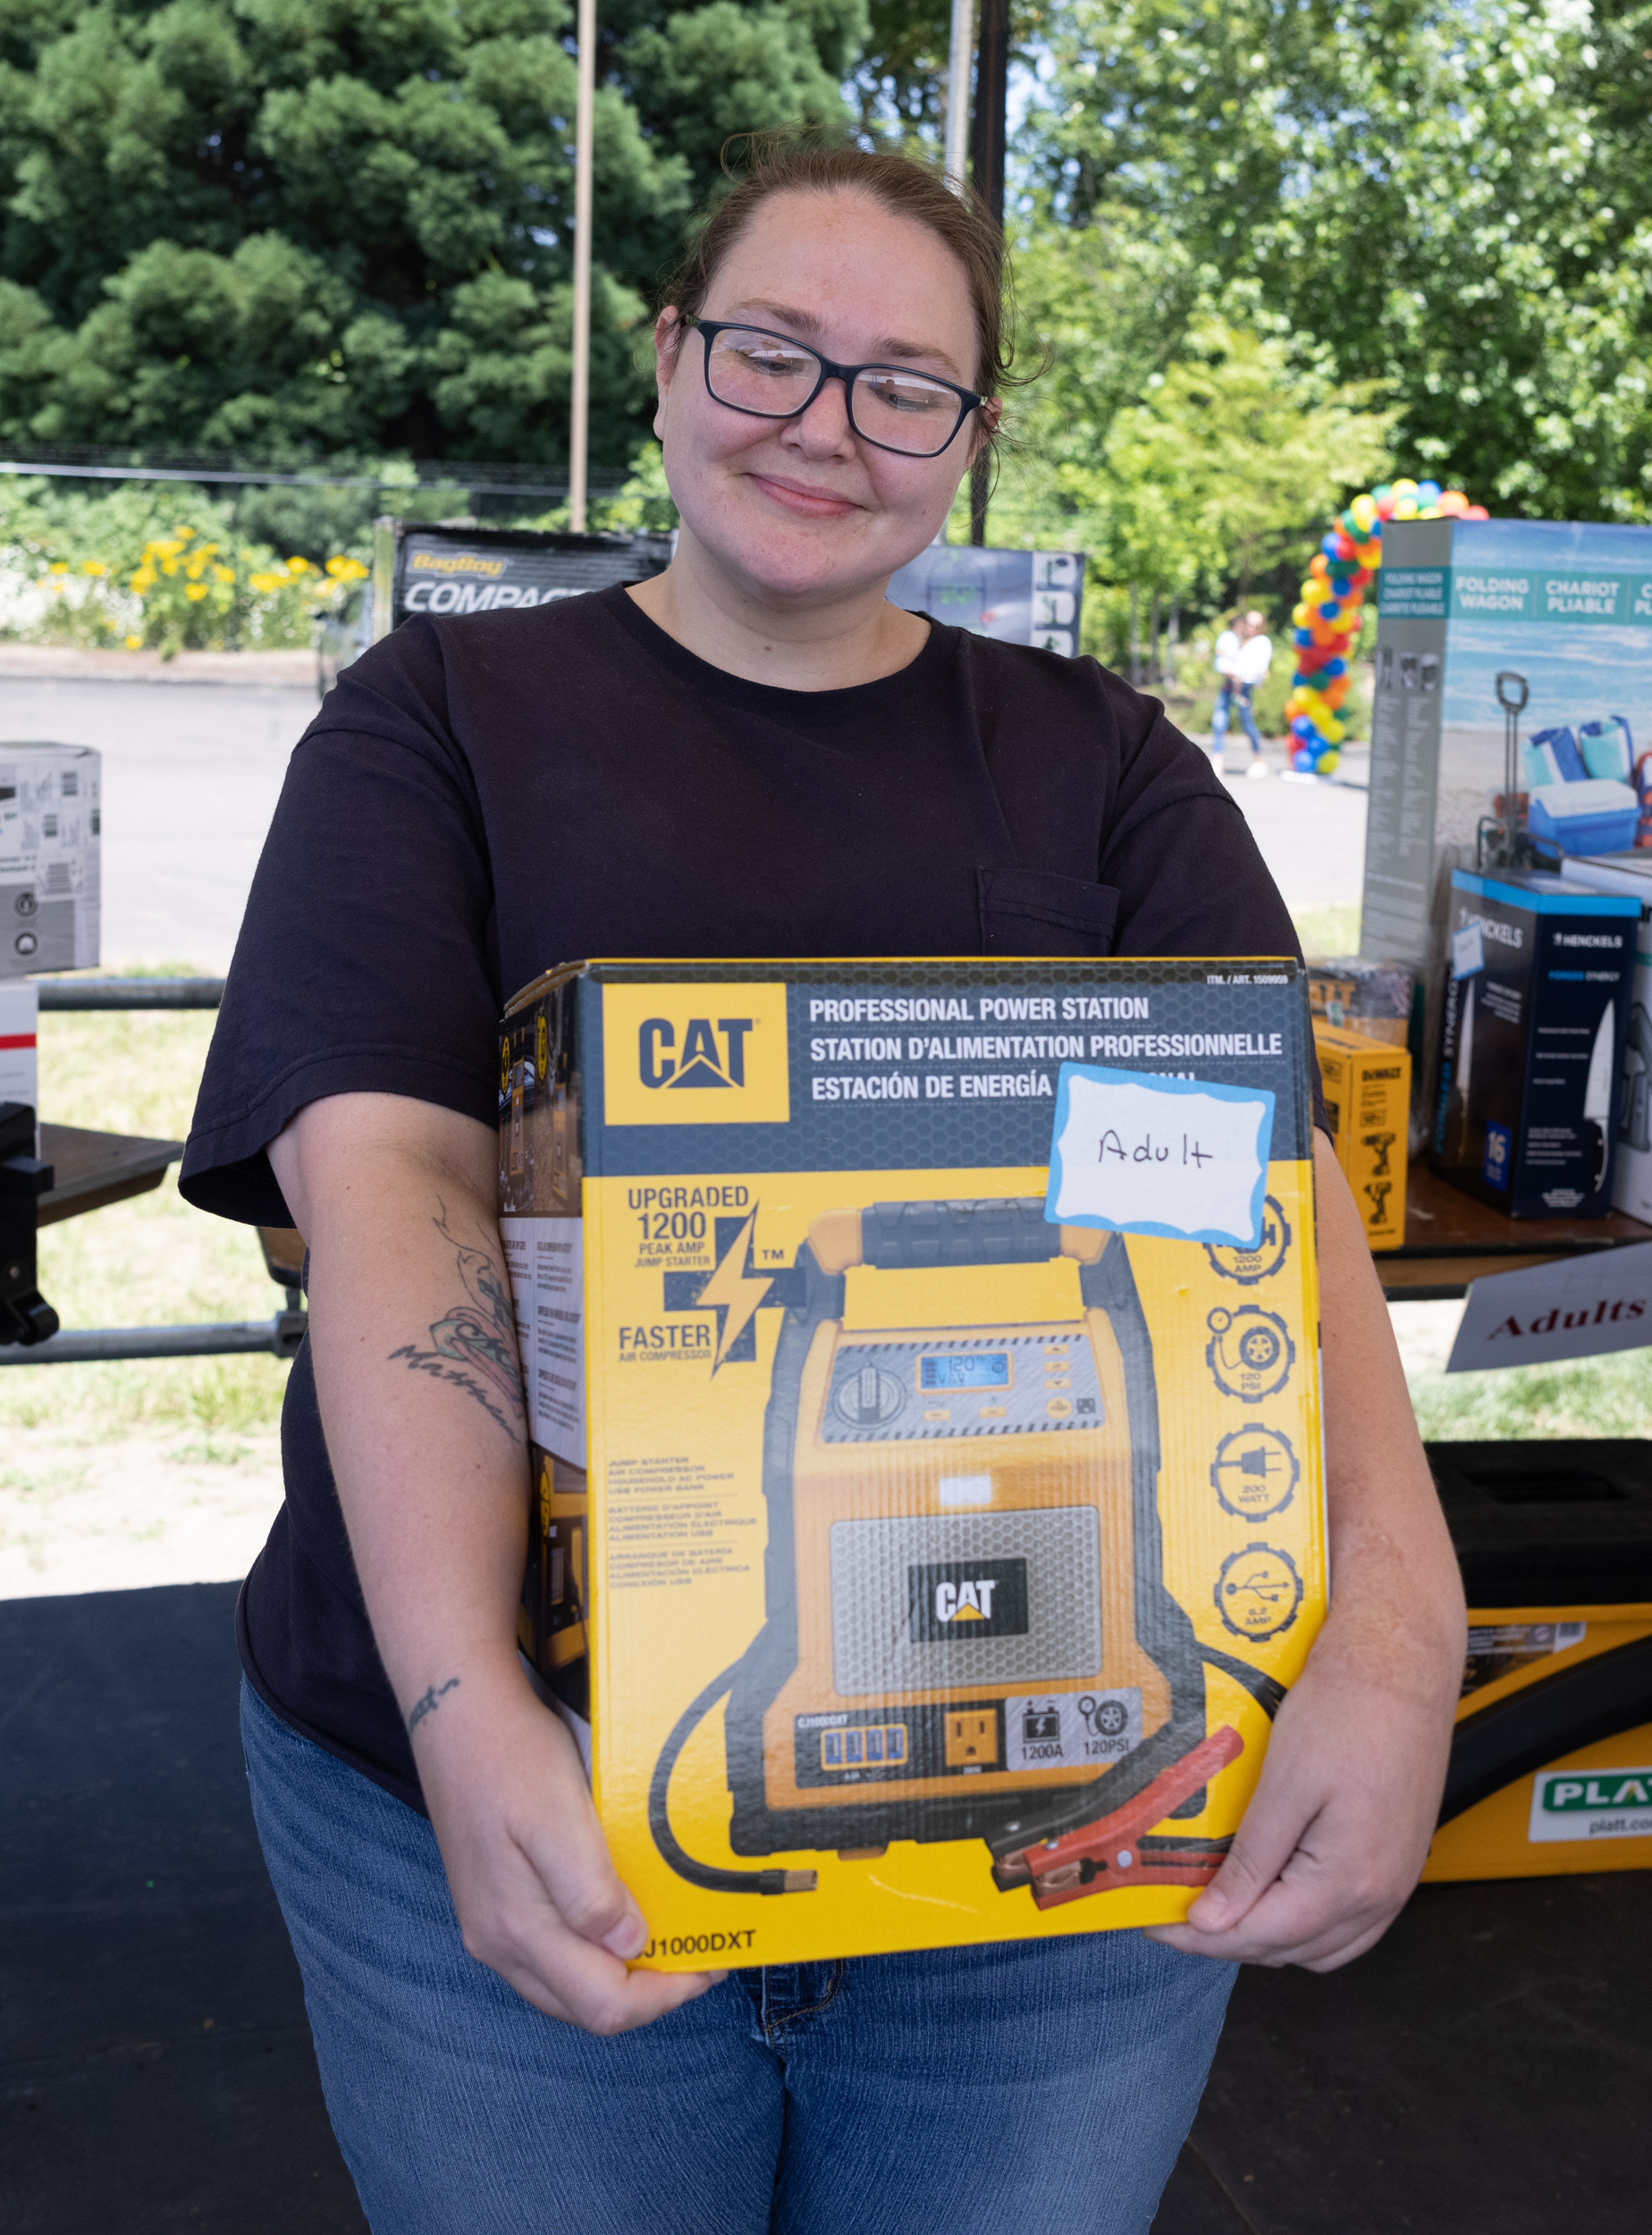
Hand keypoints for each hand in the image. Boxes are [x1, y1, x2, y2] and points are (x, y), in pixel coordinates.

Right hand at [413, 1660, 722, 2034]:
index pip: (602, 2005)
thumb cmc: (511, 1756)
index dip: (663, 1997)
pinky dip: (593, 1950)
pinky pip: (552, 1954)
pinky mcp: (495, 1903)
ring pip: (567, 1986)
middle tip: (698, 1954)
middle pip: (585, 2007)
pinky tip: (620, 1915)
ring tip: (668, 1936)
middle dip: (648, 1993)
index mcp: (516, 1930)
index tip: (708, 1965)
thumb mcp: (556, 1816)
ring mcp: (492, 1926)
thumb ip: (589, 1891)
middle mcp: (498, 1943)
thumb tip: (629, 1946)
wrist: (456, 1712)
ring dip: (620, 1975)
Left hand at [1146, 1603, 1459, 1970]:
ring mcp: (1396, 1883)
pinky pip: (1349, 1923)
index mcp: (1350, 1881)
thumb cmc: (1348, 1711)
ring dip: (1269, 1936)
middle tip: (1177, 1910)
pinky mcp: (1399, 1863)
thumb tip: (1214, 1920)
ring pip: (1322, 1945)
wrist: (1402, 1666)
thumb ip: (1251, 1862)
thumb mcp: (1285, 1784)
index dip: (1202, 1937)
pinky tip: (1277, 1895)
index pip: (1261, 1935)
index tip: (1158, 1925)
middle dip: (1229, 1938)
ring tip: (1220, 1904)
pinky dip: (1307, 1923)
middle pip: (1291, 1948)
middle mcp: (1380, 1896)